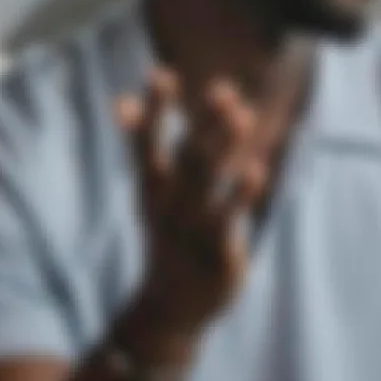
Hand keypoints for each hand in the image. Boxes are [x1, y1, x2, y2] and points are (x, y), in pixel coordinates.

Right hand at [116, 69, 269, 337]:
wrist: (171, 307)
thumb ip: (145, 146)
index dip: (155, 109)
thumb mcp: (152, 193)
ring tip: (243, 116)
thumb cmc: (168, 235)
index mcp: (152, 188)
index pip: (146, 142)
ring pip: (207, 184)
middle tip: (225, 89)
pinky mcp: (216, 252)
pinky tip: (256, 170)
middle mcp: (168, 205)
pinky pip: (228, 219)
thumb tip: (123, 99)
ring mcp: (191, 228)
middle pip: (186, 157)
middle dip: (204, 123)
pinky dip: (239, 194)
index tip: (160, 73)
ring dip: (223, 148)